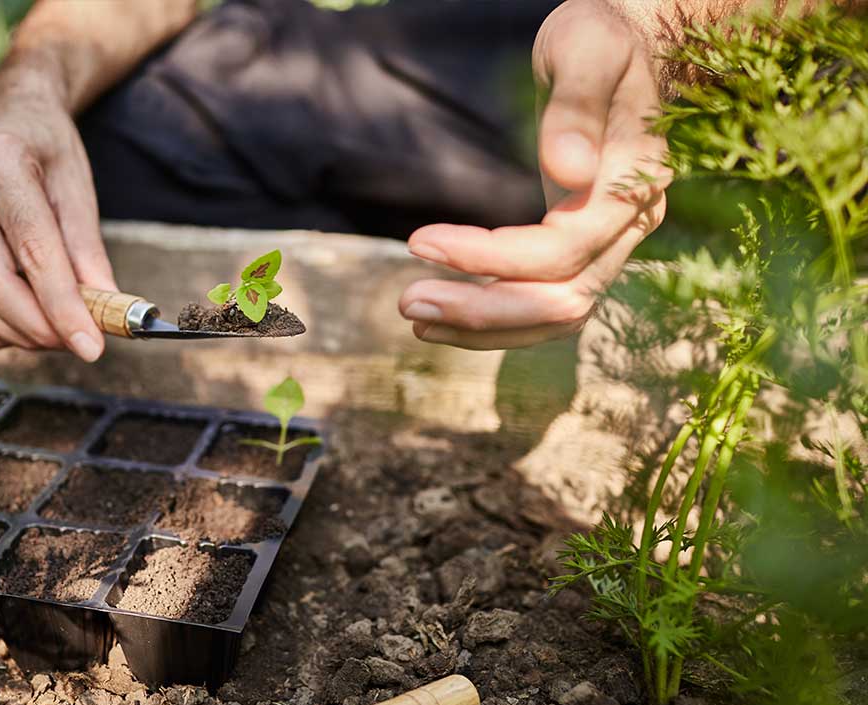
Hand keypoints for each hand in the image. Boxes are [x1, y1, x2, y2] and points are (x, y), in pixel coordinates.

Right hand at [0, 67, 115, 359]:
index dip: (64, 306)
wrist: (8, 116)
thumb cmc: (48, 149)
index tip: (93, 346)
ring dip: (15, 333)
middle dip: (38, 327)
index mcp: (0, 162)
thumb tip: (107, 310)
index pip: (33, 251)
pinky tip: (18, 330)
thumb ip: (89, 251)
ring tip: (56, 335)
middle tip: (77, 342)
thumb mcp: (79, 187)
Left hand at [399, 0, 669, 349]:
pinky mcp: (585, 248)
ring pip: (556, 315)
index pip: (560, 250)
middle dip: (483, 311)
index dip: (489, 256)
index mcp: (633, 184)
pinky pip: (547, 302)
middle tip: (408, 304)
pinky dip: (499, 320)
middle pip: (561, 300)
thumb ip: (577, 106)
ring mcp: (612, 242)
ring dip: (485, 328)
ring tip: (418, 319)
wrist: (624, 44)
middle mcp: (630, 225)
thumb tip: (569, 171)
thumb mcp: (586, 47)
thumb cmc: (600, 38)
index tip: (420, 242)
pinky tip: (448, 316)